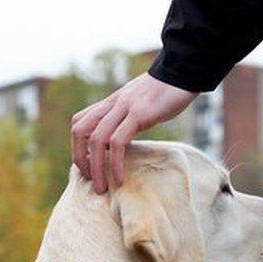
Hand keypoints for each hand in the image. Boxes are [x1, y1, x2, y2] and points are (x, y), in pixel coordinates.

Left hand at [71, 73, 196, 192]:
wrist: (185, 73)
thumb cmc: (167, 94)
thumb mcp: (140, 104)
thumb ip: (127, 118)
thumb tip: (121, 139)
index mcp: (110, 103)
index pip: (79, 123)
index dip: (77, 146)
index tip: (88, 166)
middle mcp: (112, 104)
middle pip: (79, 131)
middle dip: (79, 159)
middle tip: (89, 180)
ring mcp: (124, 108)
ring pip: (96, 140)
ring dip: (95, 168)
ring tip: (101, 188)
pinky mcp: (138, 114)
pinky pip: (117, 143)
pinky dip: (114, 164)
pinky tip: (120, 179)